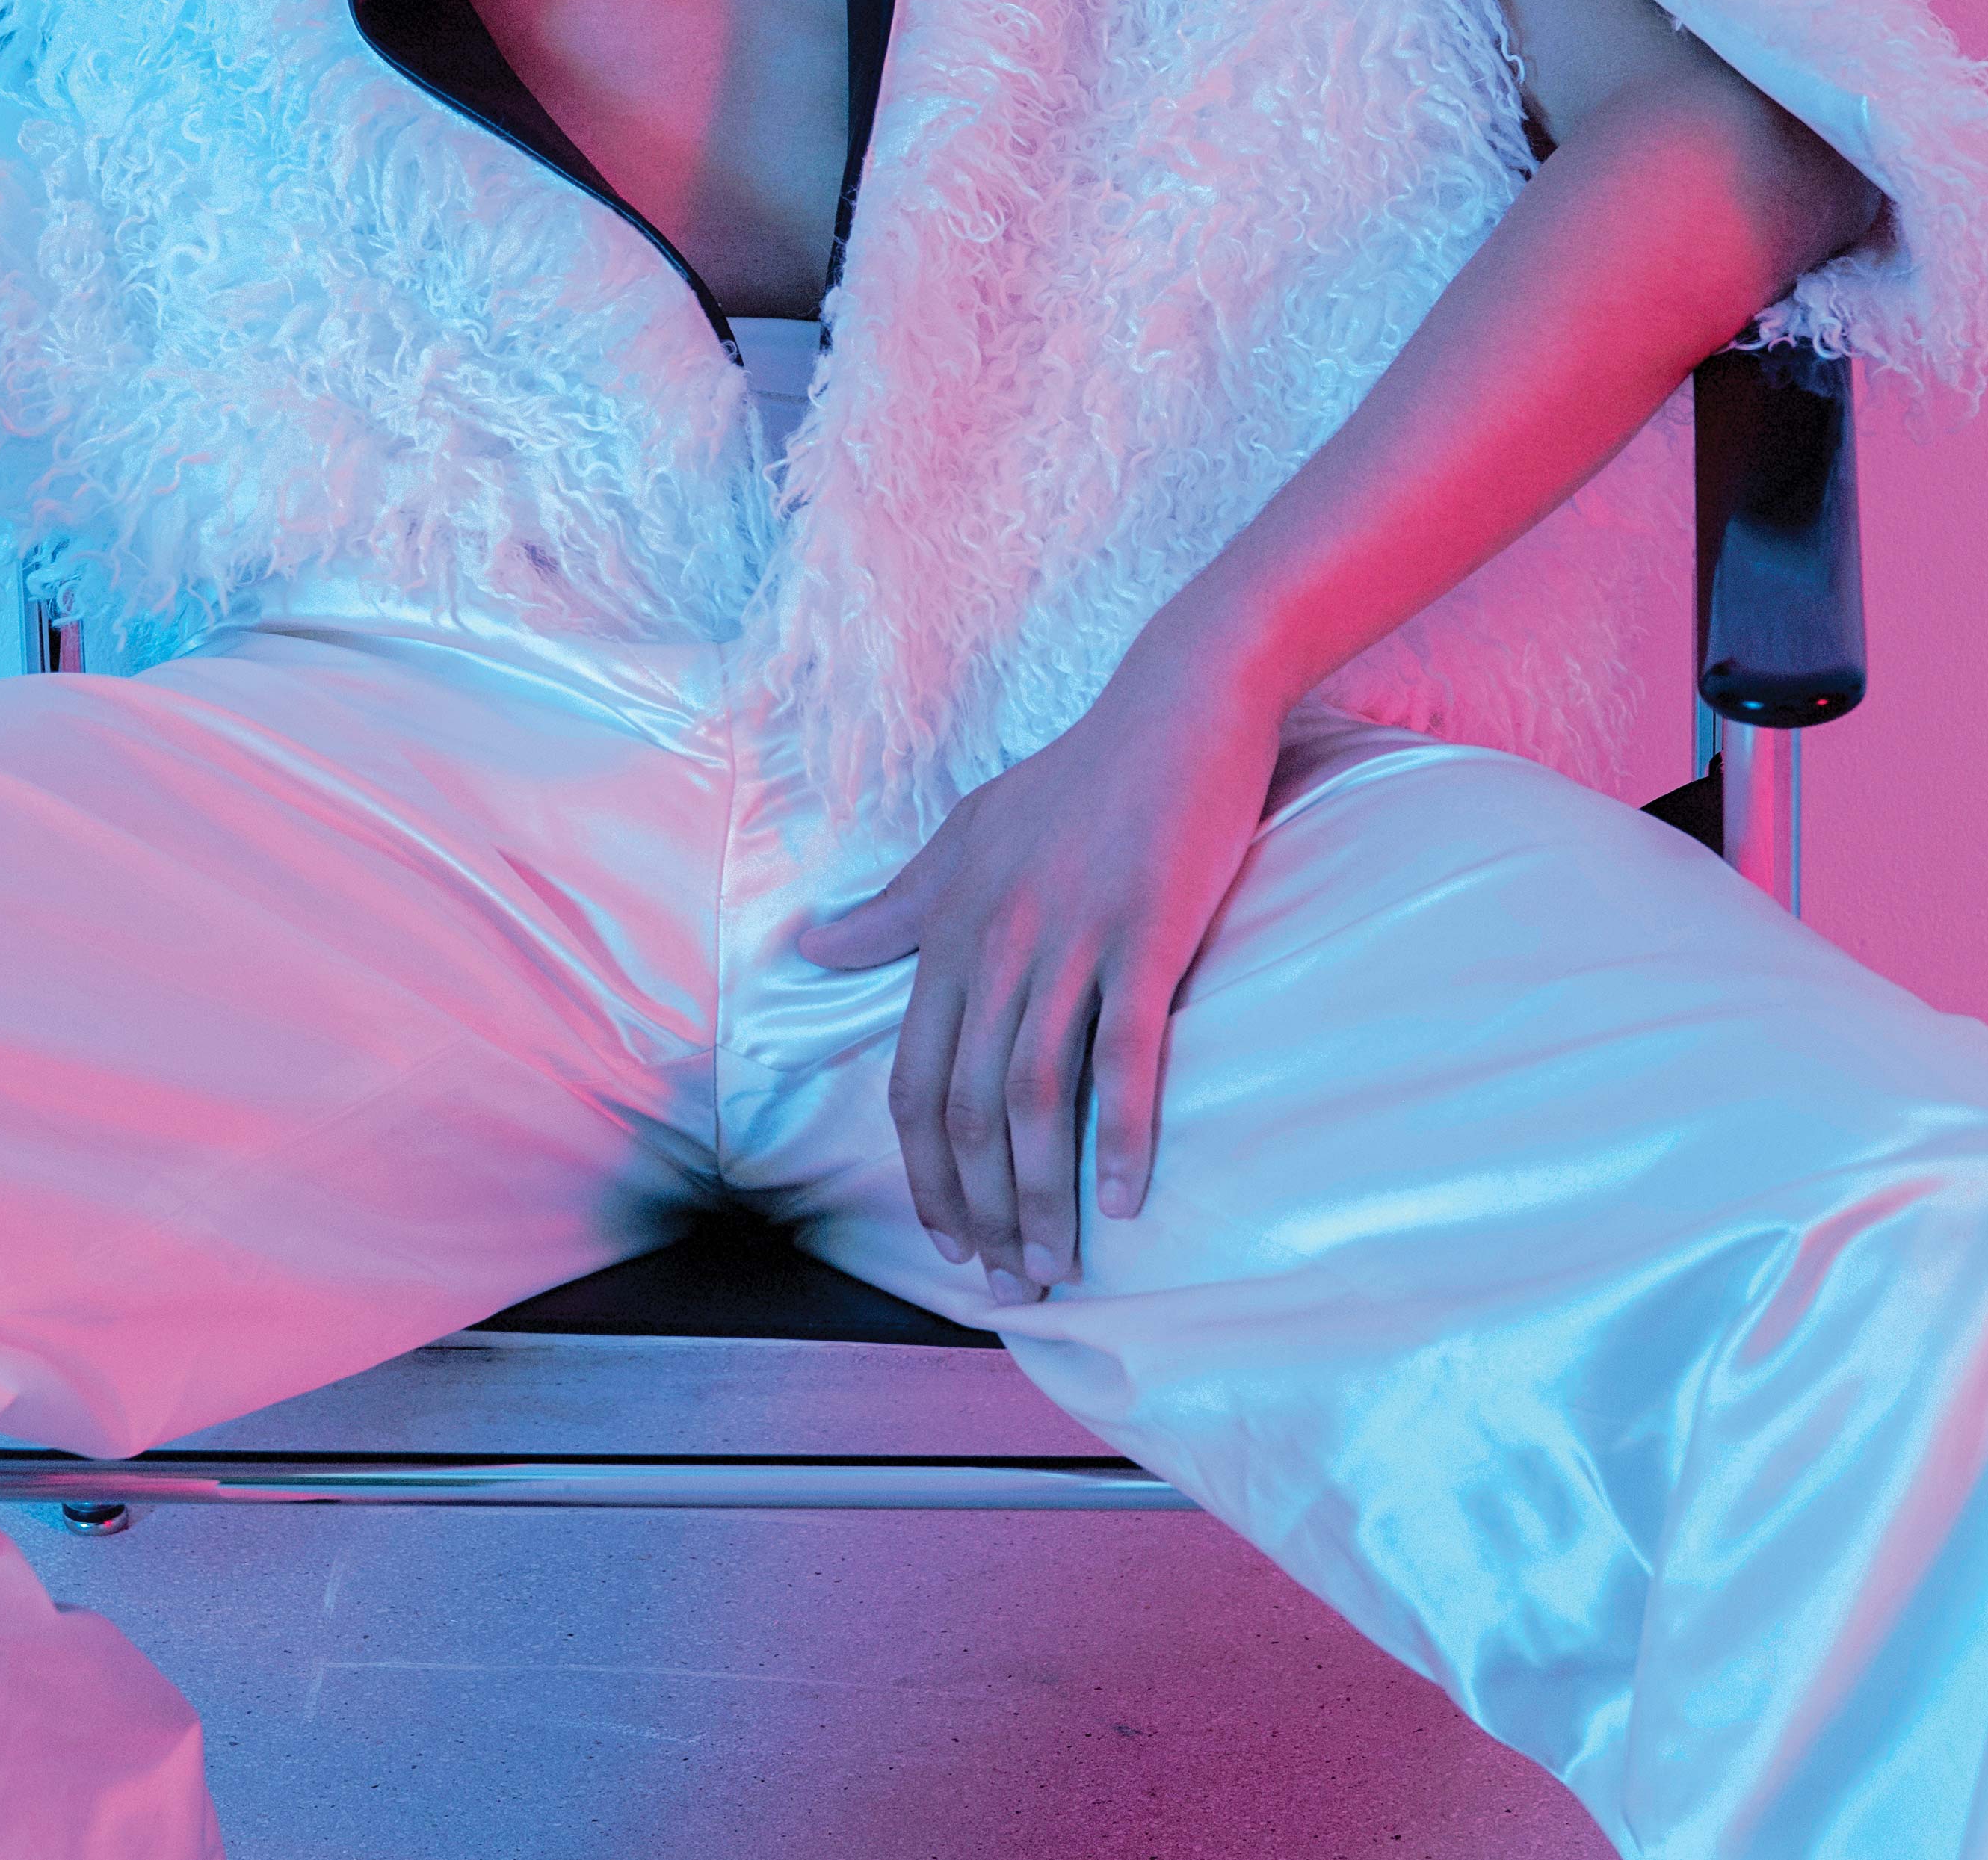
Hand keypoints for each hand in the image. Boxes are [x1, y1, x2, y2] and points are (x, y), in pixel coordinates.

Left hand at [796, 595, 1293, 1301]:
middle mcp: (998, 942)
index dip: (925, 1171)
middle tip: (1010, 1282)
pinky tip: (1129, 1199)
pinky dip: (1123, 1136)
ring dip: (1044, 1197)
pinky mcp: (1145, 935)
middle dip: (981, 1208)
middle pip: (969, 1106)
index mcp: (952, 927)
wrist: (1175, 705)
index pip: (916, 1079)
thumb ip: (896, 906)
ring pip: (1037, 1098)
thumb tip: (811, 947)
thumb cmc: (1076, 776)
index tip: (950, 1238)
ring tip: (1060, 1266)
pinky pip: (1125, 1057)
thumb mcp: (968, 833)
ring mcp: (1072, 940)